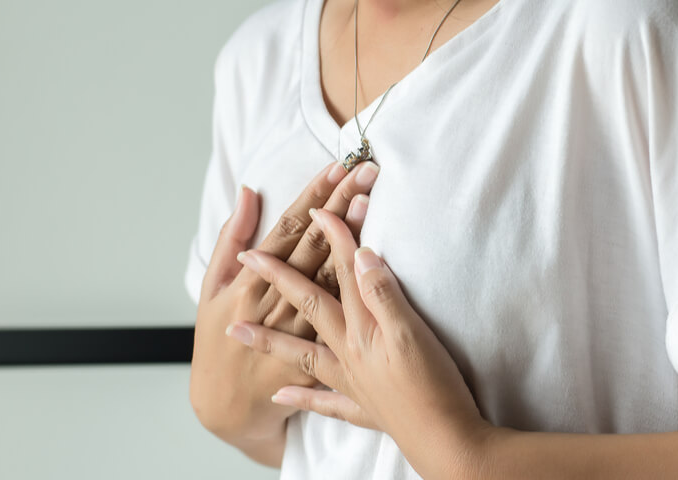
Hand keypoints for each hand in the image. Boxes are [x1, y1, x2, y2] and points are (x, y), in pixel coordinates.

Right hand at [189, 160, 379, 446]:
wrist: (226, 407)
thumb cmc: (217, 341)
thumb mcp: (211, 288)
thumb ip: (231, 238)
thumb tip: (247, 192)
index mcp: (247, 281)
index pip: (286, 228)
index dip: (312, 196)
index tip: (336, 167)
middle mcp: (272, 301)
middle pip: (312, 244)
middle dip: (339, 205)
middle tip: (366, 172)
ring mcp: (295, 328)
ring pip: (329, 277)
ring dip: (351, 238)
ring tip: (371, 204)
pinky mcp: (312, 355)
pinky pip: (339, 319)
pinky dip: (355, 292)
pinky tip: (374, 266)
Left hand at [229, 206, 491, 478]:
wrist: (443, 441)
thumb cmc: (432, 387)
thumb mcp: (411, 334)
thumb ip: (384, 294)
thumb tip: (362, 256)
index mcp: (363, 330)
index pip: (343, 272)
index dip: (333, 237)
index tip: (318, 208)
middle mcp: (349, 352)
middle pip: (310, 306)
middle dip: (281, 276)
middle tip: (249, 256)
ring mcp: (351, 381)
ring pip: (301, 354)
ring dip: (268, 340)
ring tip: (234, 331)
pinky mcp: (364, 408)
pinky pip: (323, 402)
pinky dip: (300, 398)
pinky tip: (281, 394)